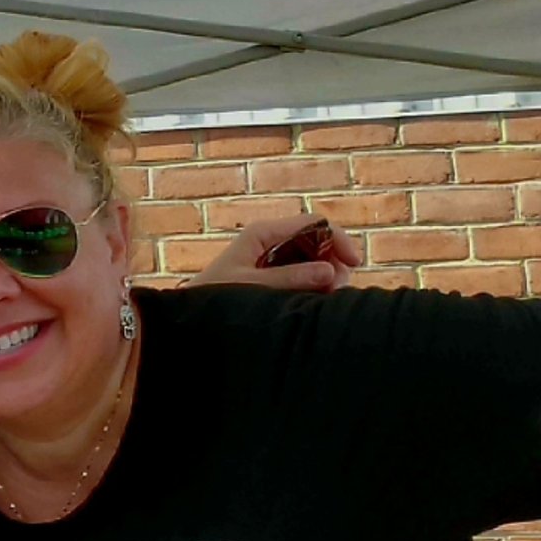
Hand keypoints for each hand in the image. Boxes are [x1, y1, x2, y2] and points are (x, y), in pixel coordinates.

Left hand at [194, 214, 363, 291]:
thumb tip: (330, 271)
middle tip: (335, 292)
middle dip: (333, 262)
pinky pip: (302, 273)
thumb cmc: (212, 298)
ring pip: (313, 259)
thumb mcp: (252, 288)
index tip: (353, 264)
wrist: (188, 316)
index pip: (314, 223)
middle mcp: (270, 240)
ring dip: (325, 277)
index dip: (338, 240)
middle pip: (318, 241)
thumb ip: (290, 278)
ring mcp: (272, 256)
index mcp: (263, 233)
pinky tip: (313, 301)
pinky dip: (313, 285)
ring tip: (323, 300)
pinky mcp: (271, 274)